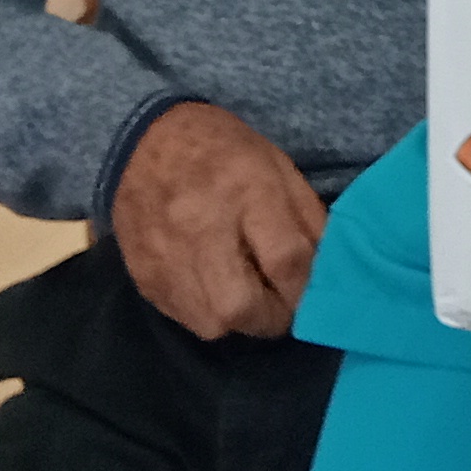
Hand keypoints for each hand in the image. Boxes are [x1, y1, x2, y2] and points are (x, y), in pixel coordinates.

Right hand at [114, 101, 327, 339]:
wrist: (143, 145)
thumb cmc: (222, 151)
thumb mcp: (278, 165)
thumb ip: (307, 217)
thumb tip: (328, 267)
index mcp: (246, 192)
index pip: (286, 260)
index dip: (307, 286)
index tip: (313, 290)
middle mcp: (203, 232)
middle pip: (242, 307)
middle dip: (273, 317)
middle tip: (282, 303)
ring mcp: (168, 261)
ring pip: (213, 324)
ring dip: (242, 321)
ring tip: (250, 295)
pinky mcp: (146, 281)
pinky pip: (186, 320)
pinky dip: (210, 314)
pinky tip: (218, 288)